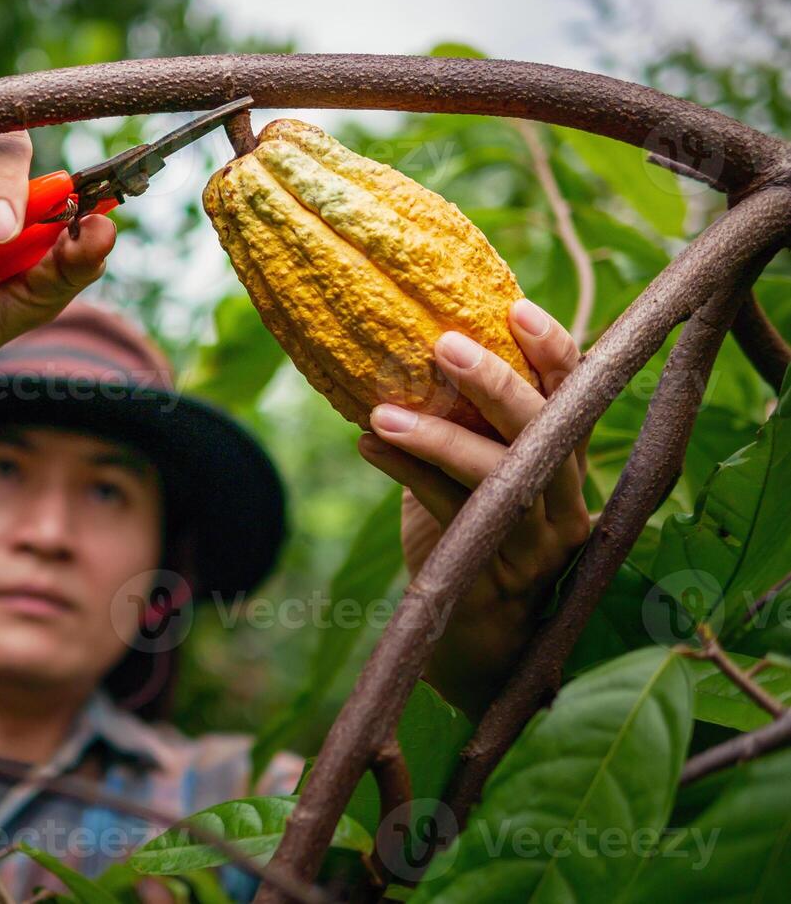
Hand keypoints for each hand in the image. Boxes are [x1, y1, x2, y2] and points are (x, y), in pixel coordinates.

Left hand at [356, 299, 590, 715]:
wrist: (479, 636)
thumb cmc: (474, 530)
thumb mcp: (478, 471)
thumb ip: (463, 422)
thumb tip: (403, 350)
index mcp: (566, 461)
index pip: (577, 395)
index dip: (554, 352)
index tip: (516, 308)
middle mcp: (564, 497)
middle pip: (545, 430)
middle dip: (496, 384)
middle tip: (445, 346)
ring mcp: (535, 538)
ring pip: (499, 477)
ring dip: (438, 437)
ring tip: (381, 412)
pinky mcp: (494, 569)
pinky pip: (452, 516)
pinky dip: (407, 476)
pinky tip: (367, 446)